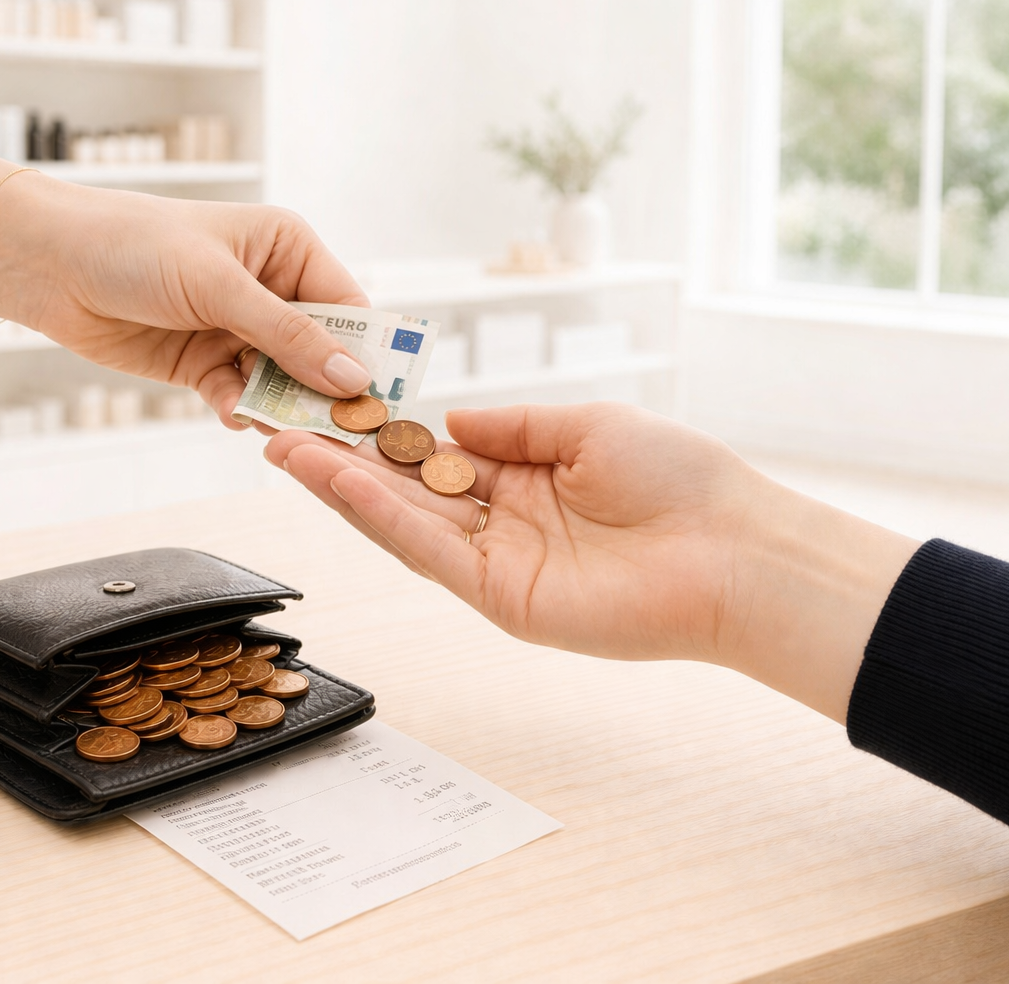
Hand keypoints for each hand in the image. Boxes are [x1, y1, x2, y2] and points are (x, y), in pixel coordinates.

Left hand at [0, 183, 373, 424]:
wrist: (49, 264)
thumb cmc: (134, 246)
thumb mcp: (219, 285)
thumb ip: (288, 335)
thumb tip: (353, 376)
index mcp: (288, 249)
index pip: (347, 308)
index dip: (365, 353)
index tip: (377, 398)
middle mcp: (271, 289)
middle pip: (320, 353)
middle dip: (323, 390)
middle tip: (333, 430)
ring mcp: (237, 330)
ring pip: (281, 382)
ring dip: (280, 406)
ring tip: (278, 428)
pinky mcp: (204, 364)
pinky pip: (241, 396)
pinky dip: (240, 410)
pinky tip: (231, 414)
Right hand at [264, 403, 919, 721]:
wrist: (732, 547)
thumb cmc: (681, 479)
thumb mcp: (588, 424)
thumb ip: (514, 425)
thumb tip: (450, 420)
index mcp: (527, 482)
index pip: (436, 459)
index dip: (383, 437)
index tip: (332, 407)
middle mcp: (504, 526)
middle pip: (405, 493)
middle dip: (340, 463)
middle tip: (275, 428)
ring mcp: (500, 566)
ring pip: (402, 524)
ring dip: (340, 488)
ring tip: (282, 446)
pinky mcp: (504, 600)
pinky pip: (429, 553)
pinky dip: (380, 517)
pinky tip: (336, 482)